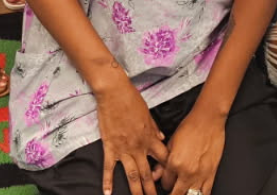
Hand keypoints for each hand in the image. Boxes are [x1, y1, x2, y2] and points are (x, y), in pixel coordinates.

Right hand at [94, 77, 167, 194]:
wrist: (114, 92)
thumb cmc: (131, 99)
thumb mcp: (148, 113)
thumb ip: (155, 128)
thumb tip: (162, 138)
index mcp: (150, 137)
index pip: (163, 158)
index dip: (167, 169)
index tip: (169, 178)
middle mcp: (139, 146)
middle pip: (148, 172)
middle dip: (152, 189)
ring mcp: (124, 149)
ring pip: (132, 175)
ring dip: (136, 190)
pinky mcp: (110, 147)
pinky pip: (109, 168)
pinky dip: (107, 182)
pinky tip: (107, 193)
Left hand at [161, 105, 225, 194]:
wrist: (208, 119)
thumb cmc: (191, 126)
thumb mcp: (171, 142)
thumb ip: (163, 161)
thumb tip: (157, 174)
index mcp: (174, 162)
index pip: (165, 183)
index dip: (164, 182)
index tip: (166, 180)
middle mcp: (186, 171)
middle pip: (176, 194)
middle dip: (173, 192)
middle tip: (173, 188)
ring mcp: (200, 175)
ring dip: (185, 194)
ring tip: (183, 191)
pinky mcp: (211, 174)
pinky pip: (205, 193)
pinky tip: (196, 193)